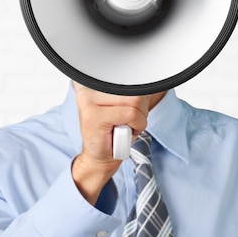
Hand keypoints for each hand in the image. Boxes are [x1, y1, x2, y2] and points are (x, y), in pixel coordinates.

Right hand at [71, 82, 150, 204]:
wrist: (100, 157)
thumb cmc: (114, 133)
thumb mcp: (126, 106)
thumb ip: (133, 91)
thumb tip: (148, 82)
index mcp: (97, 83)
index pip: (131, 78)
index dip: (139, 96)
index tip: (132, 109)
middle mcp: (90, 89)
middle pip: (135, 90)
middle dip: (140, 110)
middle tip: (127, 122)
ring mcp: (89, 101)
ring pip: (134, 101)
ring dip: (138, 119)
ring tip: (124, 127)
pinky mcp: (94, 115)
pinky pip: (131, 114)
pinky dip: (136, 126)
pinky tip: (122, 133)